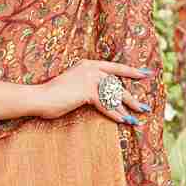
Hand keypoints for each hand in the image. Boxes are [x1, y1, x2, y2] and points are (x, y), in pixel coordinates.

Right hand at [37, 60, 154, 125]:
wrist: (39, 97)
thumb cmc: (53, 96)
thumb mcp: (74, 87)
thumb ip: (89, 87)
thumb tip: (103, 97)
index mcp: (88, 64)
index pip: (115, 68)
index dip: (132, 71)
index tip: (146, 74)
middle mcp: (91, 68)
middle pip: (117, 85)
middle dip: (132, 99)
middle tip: (146, 107)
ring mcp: (89, 78)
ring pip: (114, 96)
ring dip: (126, 109)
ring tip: (137, 118)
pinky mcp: (87, 91)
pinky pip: (106, 105)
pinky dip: (115, 114)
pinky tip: (124, 121)